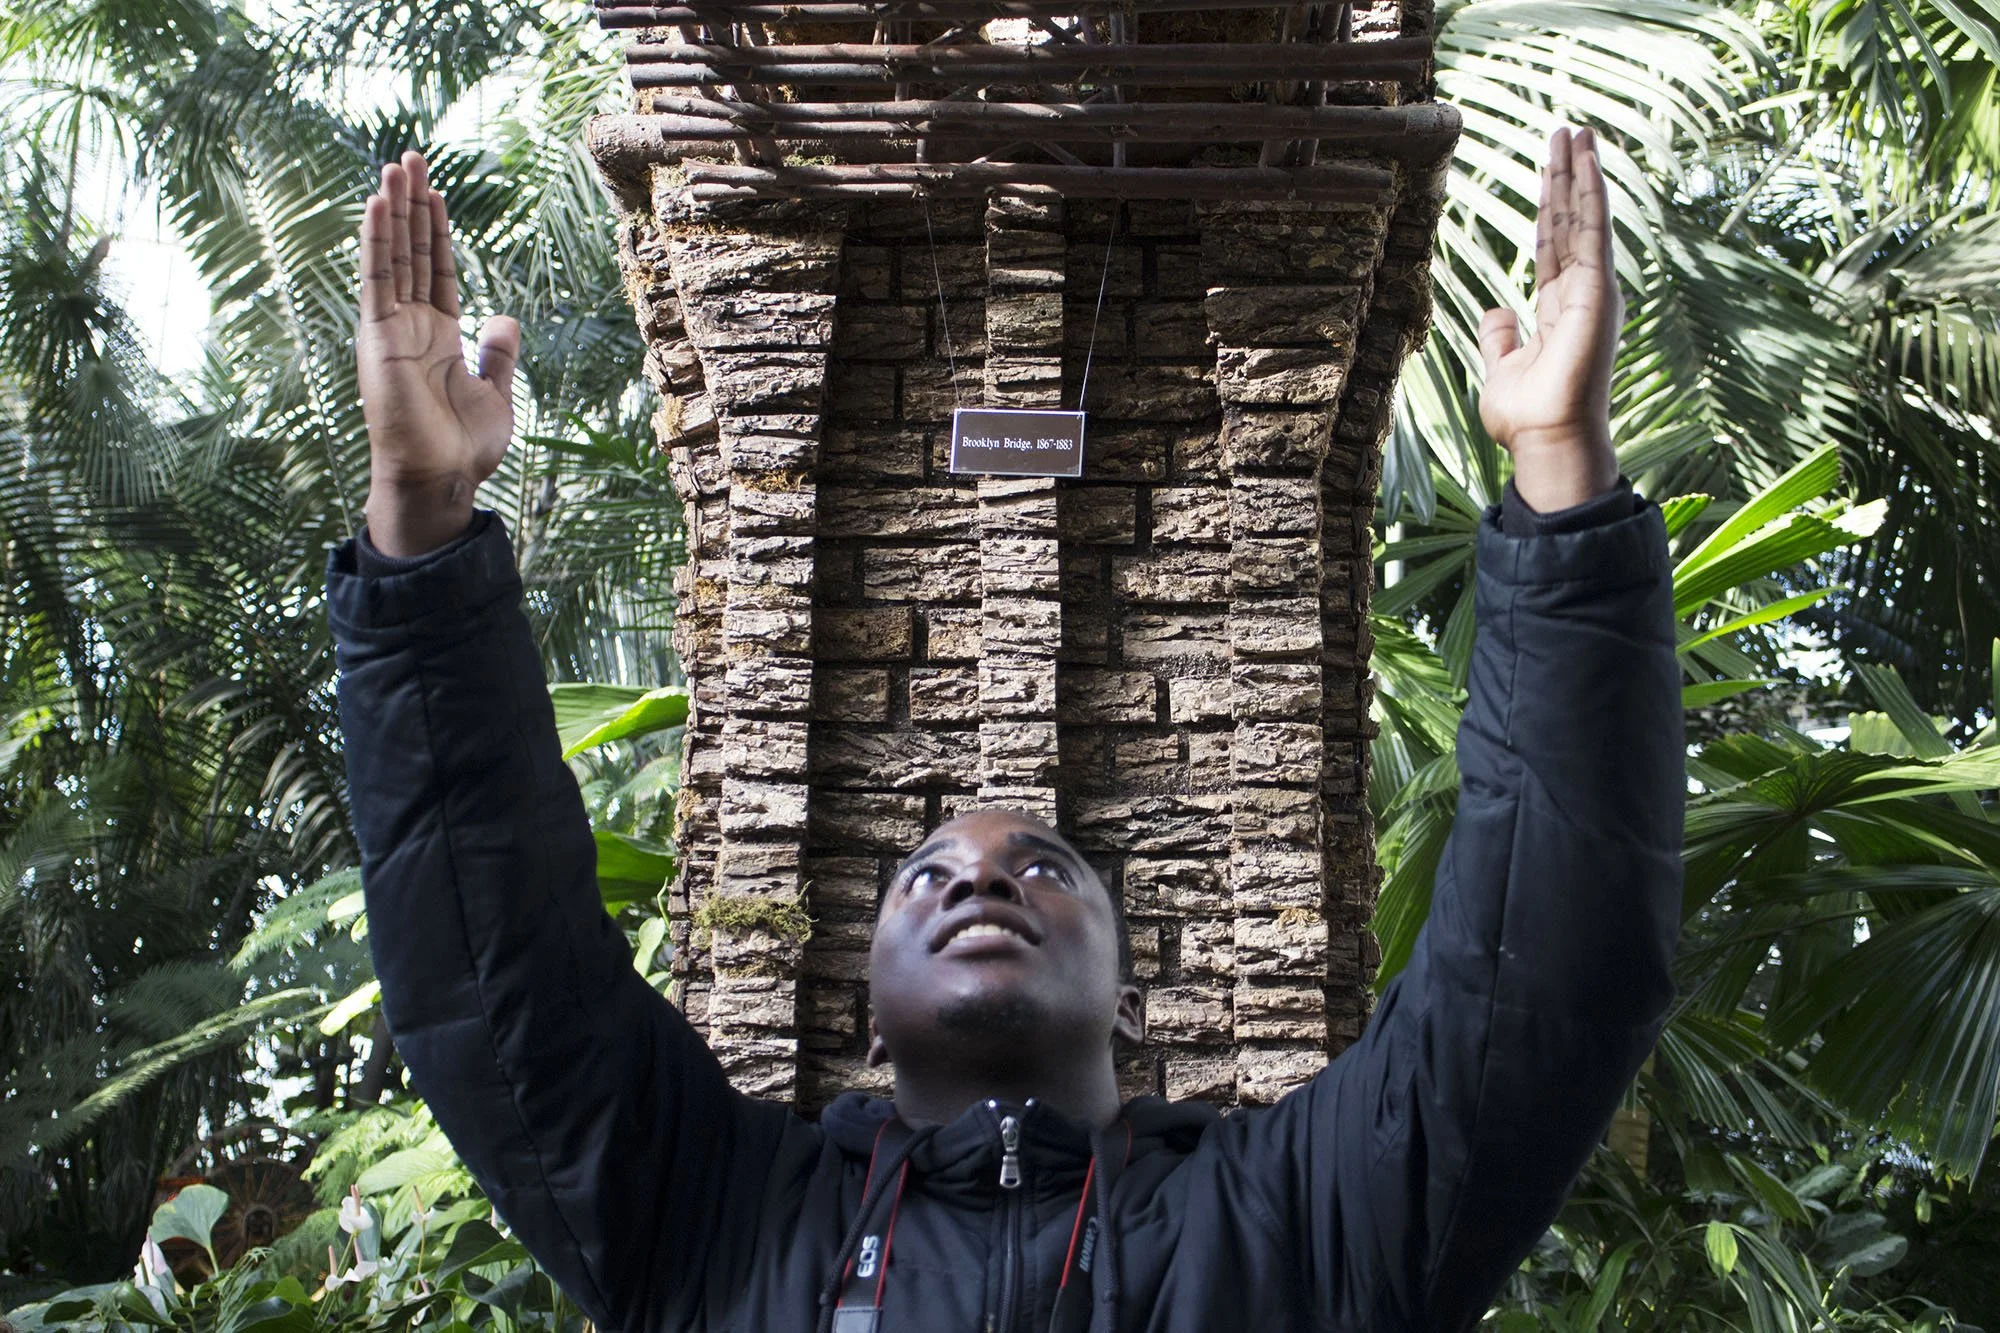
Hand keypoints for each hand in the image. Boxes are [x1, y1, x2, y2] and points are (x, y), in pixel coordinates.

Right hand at [357, 151, 519, 556]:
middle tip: (411, 158)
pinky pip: (377, 280)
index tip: (436, 192)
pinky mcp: (379, 337)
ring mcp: (392, 329)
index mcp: (437, 337)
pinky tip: (377, 205)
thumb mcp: (495, 392)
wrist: (440, 478)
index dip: (437, 231)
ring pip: (392, 256)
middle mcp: (410, 327)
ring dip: (393, 210)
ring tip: (396, 166)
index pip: (437, 271)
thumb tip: (506, 318)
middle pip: (412, 253)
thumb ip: (499, 354)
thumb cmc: (462, 447)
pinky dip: (376, 241)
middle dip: (412, 206)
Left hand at [1477, 127, 1621, 512]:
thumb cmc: (1529, 418)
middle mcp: (1582, 293)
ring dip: (1579, 172)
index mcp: (1560, 308)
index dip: (1551, 206)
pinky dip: (1590, 194)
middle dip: (1566, 176)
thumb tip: (1497, 310)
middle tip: (1567, 131)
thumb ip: (1500, 337)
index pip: (1554, 245)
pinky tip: (1586, 161)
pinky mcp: (1597, 291)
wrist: (1547, 440)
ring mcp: (1593, 290)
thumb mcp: (1502, 368)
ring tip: (1576, 131)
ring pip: (1584, 217)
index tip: (1550, 171)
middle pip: (1570, 221)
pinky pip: (1593, 231)